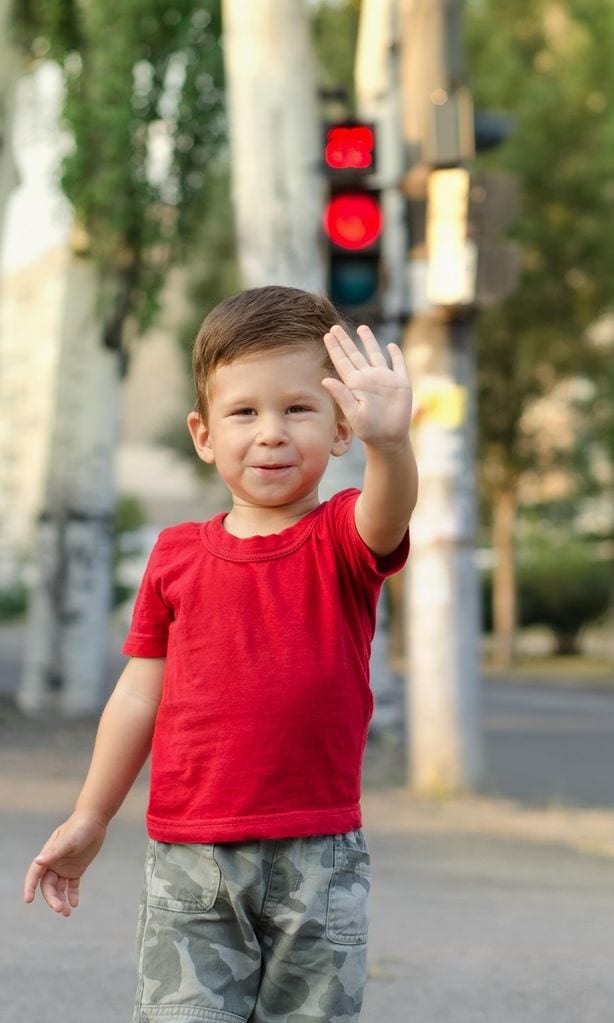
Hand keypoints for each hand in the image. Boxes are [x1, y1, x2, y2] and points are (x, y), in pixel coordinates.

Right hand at [24, 812, 106, 916]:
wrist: (94, 820)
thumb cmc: (79, 828)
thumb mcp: (69, 841)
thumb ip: (54, 852)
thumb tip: (38, 862)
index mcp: (48, 856)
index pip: (35, 874)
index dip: (29, 887)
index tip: (28, 900)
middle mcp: (54, 864)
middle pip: (48, 886)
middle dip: (52, 899)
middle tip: (60, 909)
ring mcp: (64, 867)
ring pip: (59, 889)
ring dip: (61, 900)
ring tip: (67, 912)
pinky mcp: (76, 869)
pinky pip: (72, 886)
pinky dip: (72, 895)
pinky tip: (75, 904)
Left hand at [322, 325, 411, 448]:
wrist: (388, 438)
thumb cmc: (368, 430)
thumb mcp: (353, 413)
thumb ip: (341, 396)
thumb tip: (325, 380)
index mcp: (355, 384)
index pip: (342, 362)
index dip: (335, 348)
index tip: (327, 335)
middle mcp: (368, 378)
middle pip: (354, 354)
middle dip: (345, 341)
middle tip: (335, 327)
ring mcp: (384, 379)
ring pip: (375, 354)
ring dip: (368, 341)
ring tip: (361, 327)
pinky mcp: (400, 383)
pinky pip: (398, 365)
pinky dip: (395, 355)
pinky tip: (391, 346)